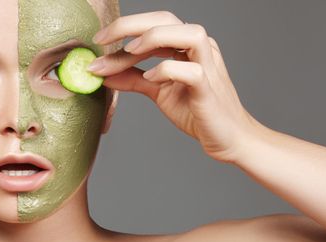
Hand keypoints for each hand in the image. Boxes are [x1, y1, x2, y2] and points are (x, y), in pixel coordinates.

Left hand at [88, 11, 259, 163]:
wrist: (227, 138)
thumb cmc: (196, 111)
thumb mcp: (157, 91)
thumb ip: (132, 79)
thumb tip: (102, 73)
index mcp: (187, 46)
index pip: (155, 23)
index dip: (125, 27)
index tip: (98, 40)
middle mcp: (200, 49)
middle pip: (167, 19)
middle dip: (130, 25)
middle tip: (102, 40)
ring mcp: (209, 67)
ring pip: (188, 34)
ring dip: (153, 39)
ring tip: (129, 52)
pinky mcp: (209, 89)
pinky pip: (192, 70)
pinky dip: (168, 70)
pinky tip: (151, 78)